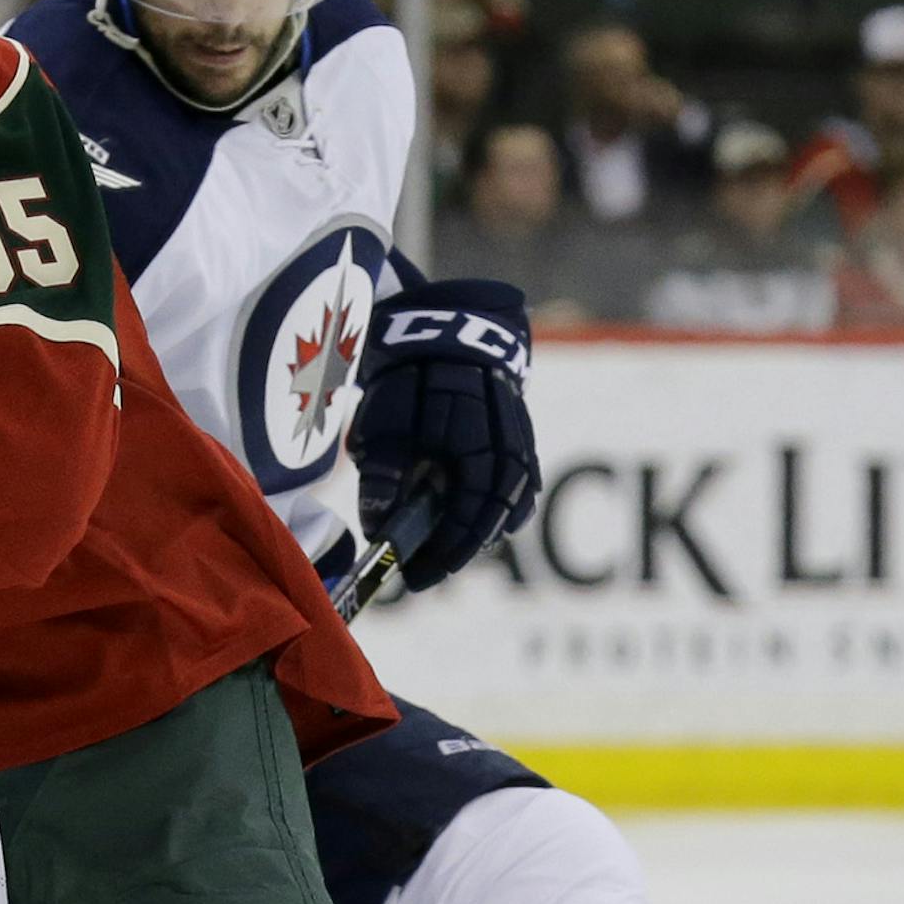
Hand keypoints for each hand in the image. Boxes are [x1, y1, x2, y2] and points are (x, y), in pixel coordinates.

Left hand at [348, 276, 538, 590]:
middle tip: (424, 573)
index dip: (440, 552)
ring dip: (481, 532)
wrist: (444, 326)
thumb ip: (381, 474)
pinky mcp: (522, 433)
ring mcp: (519, 437)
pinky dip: (509, 508)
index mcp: (470, 440)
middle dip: (457, 549)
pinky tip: (492, 529)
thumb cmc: (406, 377)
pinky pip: (523, 481)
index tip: (412, 578)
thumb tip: (379, 527)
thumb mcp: (381, 422)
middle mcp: (504, 442)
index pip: (464, 514)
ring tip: (448, 554)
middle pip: (490, 515)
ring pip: (512, 501)